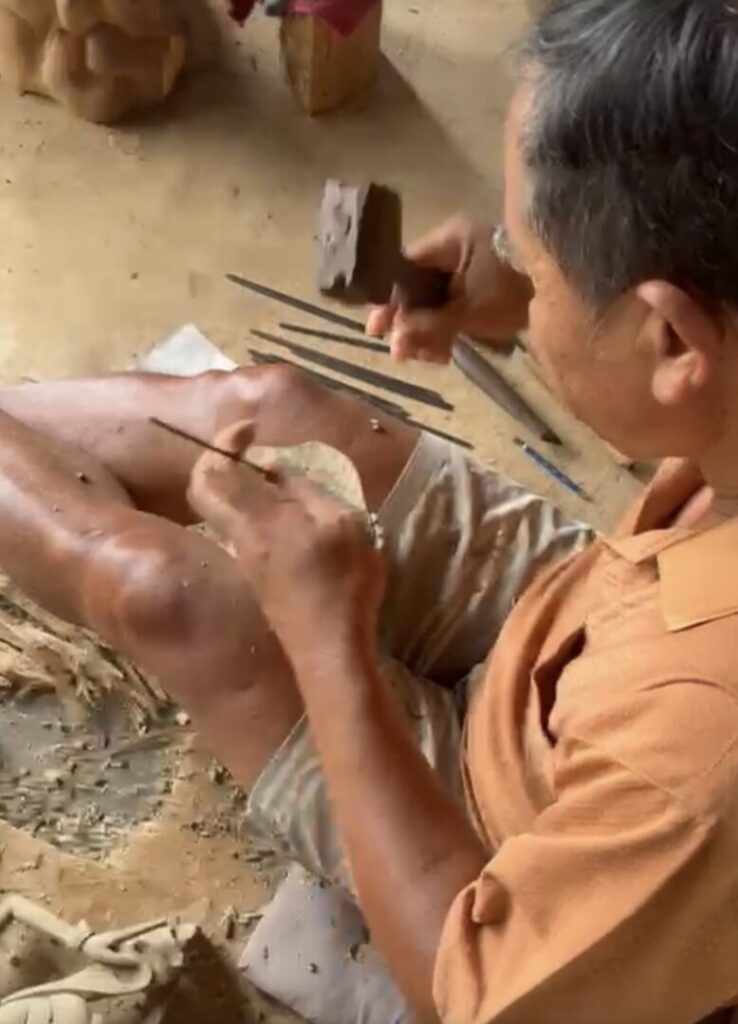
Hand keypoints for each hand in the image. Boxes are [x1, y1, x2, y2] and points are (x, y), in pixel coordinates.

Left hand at [187, 422, 385, 675]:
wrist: (329, 651)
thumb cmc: (342, 584)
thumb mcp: (342, 525)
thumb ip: (308, 492)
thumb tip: (278, 471)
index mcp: (257, 520)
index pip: (214, 471)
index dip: (225, 442)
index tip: (249, 428)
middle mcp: (241, 537)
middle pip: (205, 490)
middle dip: (221, 462)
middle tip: (252, 450)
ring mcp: (246, 560)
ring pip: (224, 510)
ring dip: (242, 487)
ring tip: (283, 483)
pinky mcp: (257, 578)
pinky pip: (243, 529)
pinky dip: (256, 511)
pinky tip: (291, 519)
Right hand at [366, 217, 531, 363]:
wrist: (565, 286)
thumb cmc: (512, 290)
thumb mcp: (467, 310)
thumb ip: (429, 324)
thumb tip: (395, 342)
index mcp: (448, 241)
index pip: (404, 270)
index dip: (390, 302)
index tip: (378, 331)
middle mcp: (456, 248)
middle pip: (419, 287)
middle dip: (411, 324)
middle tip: (405, 354)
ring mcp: (471, 265)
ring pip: (436, 300)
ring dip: (428, 331)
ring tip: (429, 358)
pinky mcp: (485, 284)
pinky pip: (455, 305)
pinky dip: (447, 327)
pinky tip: (445, 351)